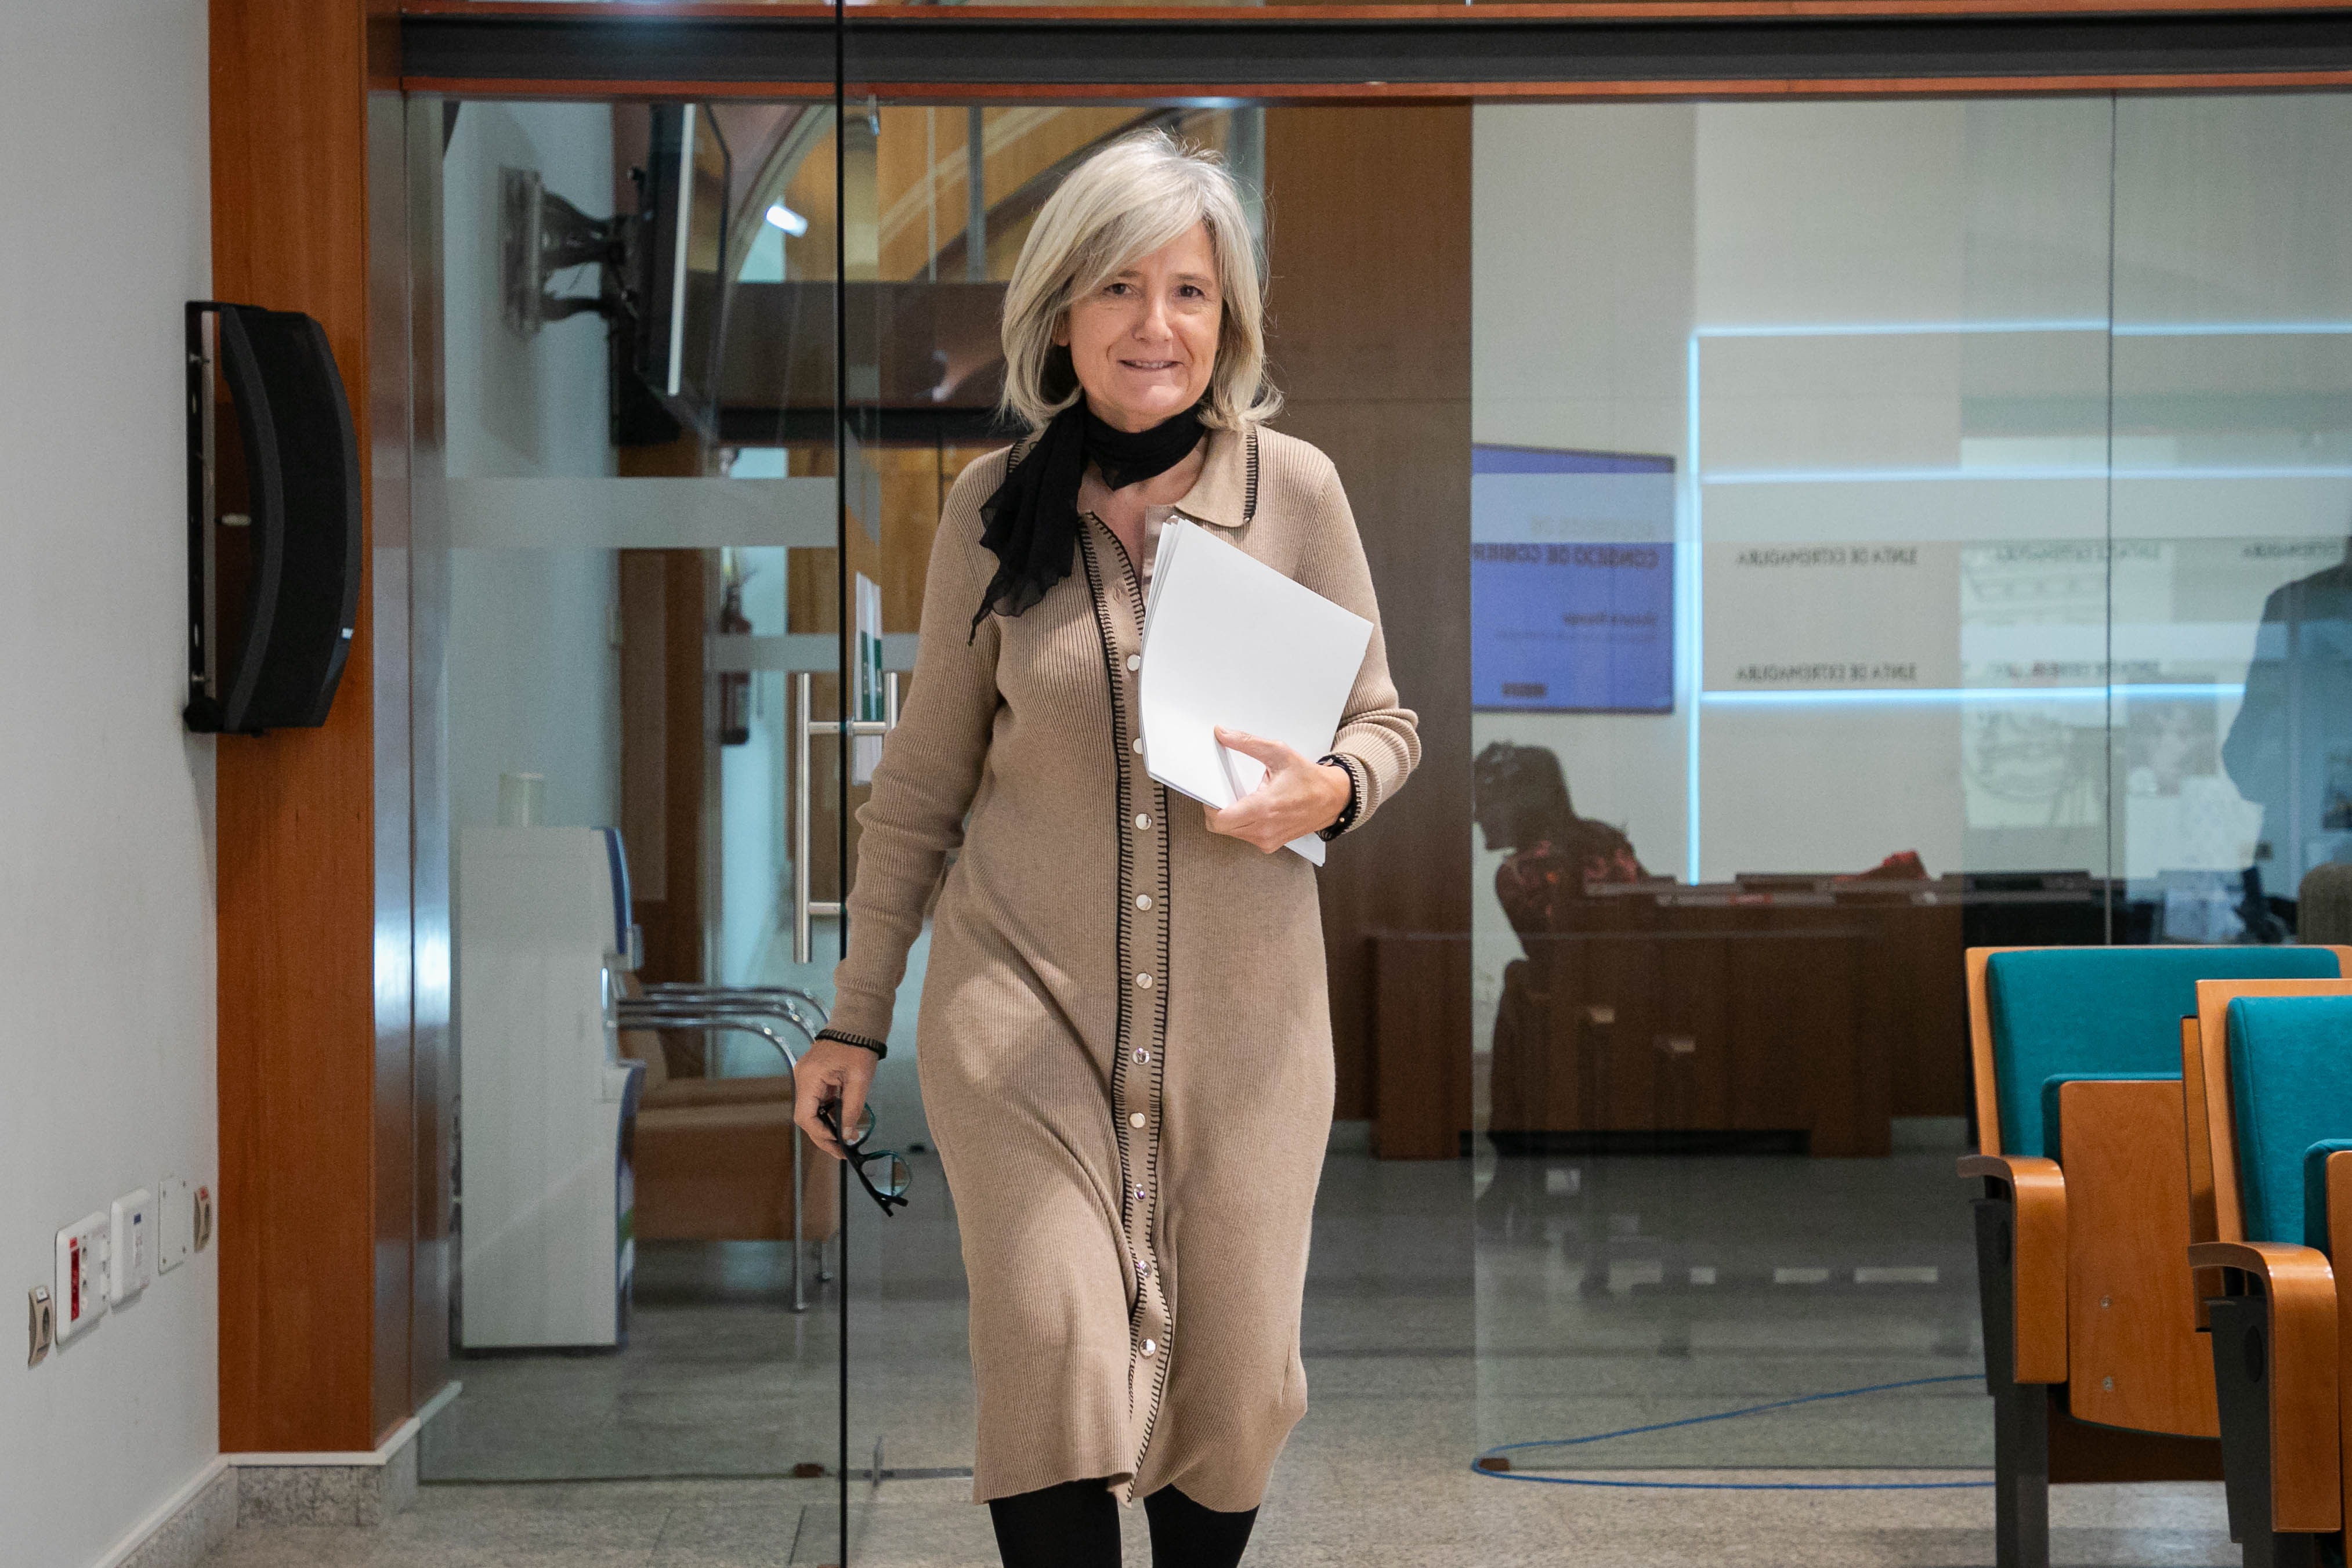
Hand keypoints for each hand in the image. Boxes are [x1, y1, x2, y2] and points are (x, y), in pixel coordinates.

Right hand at [793, 1039, 879, 1158]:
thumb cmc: (859, 1047)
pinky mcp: (812, 1076)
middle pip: (805, 1117)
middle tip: (841, 1150)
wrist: (857, 1023)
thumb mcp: (859, 1081)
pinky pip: (815, 1101)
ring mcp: (805, 1076)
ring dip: (824, 1126)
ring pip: (809, 1110)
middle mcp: (801, 1077)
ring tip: (843, 1139)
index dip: (820, 1135)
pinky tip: (840, 1122)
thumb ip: (852, 1110)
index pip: (805, 1116)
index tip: (838, 1146)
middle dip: (822, 1135)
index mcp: (810, 1077)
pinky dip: (826, 1113)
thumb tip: (847, 1135)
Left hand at [1204, 727, 1350, 852]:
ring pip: (1231, 833)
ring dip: (1231, 817)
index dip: (1209, 806)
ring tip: (1247, 798)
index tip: (1213, 792)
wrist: (1334, 798)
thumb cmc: (1309, 779)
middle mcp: (1264, 830)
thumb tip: (1223, 733)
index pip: (1219, 820)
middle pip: (1221, 827)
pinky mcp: (1270, 845)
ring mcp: (1267, 841)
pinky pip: (1245, 836)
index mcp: (1264, 808)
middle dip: (1218, 809)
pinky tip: (1255, 809)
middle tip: (1227, 792)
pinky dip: (1243, 824)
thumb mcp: (1278, 753)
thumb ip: (1247, 743)